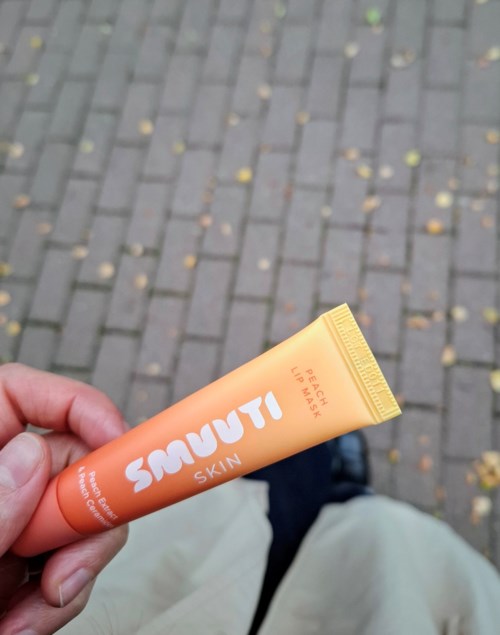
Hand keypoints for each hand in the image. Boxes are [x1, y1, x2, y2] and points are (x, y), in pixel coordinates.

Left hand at [0, 363, 128, 634]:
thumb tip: (32, 457)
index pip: (20, 395)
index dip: (79, 407)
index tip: (116, 446)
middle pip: (68, 463)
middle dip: (83, 515)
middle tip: (67, 564)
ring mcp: (8, 525)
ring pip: (77, 522)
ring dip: (70, 572)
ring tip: (29, 617)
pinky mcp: (19, 567)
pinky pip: (66, 567)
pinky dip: (57, 600)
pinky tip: (23, 624)